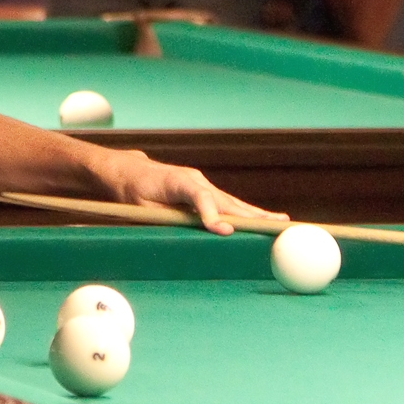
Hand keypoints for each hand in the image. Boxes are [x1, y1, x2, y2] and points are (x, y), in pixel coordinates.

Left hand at [94, 149, 286, 235]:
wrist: (125, 170)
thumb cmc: (131, 190)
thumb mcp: (142, 208)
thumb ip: (168, 218)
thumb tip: (191, 232)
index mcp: (178, 181)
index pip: (201, 198)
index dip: (213, 215)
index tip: (225, 231)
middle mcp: (194, 179)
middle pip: (226, 200)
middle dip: (251, 215)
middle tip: (275, 224)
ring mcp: (200, 183)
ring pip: (230, 201)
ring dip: (254, 213)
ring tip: (278, 222)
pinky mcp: (201, 189)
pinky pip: (225, 202)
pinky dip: (242, 211)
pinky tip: (258, 219)